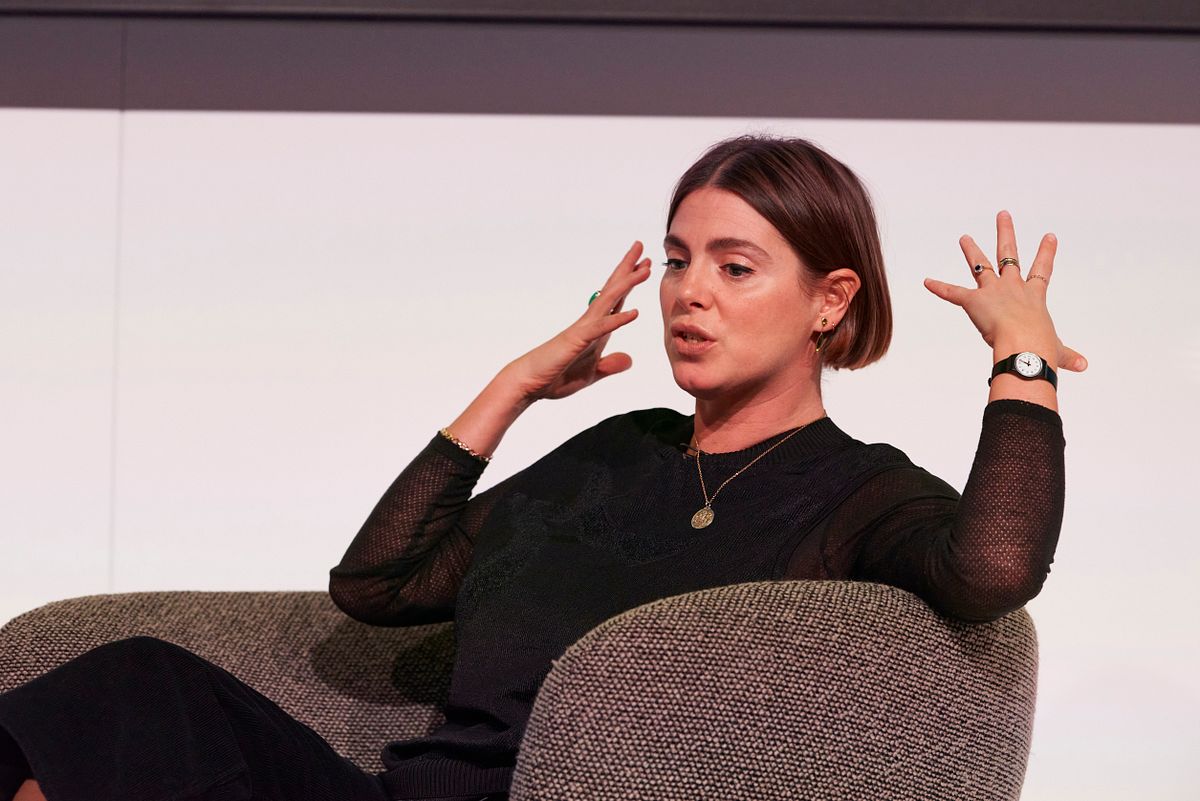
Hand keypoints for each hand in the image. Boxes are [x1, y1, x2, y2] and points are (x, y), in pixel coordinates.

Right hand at [505, 240, 651, 401]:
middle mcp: (589, 323)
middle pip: (612, 290)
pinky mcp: (577, 341)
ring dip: (628, 284)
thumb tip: (629, 360)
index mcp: (595, 330)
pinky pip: (601, 329)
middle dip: (628, 269)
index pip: (615, 300)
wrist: (529, 384)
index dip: (629, 283)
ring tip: (645, 268)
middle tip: (642, 247)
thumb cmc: (555, 377)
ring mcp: (583, 329)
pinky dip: (618, 320)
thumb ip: (610, 366)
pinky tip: (635, 313)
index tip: (644, 267)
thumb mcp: (591, 374)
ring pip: (609, 301)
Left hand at [923, 210, 1087, 372]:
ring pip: (981, 266)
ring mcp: (993, 292)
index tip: (1049, 235)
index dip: (1046, 253)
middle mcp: (1013, 288)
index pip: (1042, 271)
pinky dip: (939, 288)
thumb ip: (1067, 356)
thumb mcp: (1057, 350)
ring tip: (964, 238)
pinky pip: (953, 293)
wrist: (1025, 346)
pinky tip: (927, 282)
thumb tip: (1083, 366)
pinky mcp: (974, 301)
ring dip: (971, 251)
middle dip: (1005, 233)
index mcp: (1034, 297)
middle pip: (1009, 254)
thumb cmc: (1041, 348)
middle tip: (1002, 215)